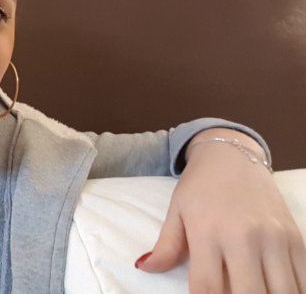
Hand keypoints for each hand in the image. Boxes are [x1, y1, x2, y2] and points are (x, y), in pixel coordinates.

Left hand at [135, 128, 305, 293]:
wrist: (232, 153)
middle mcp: (243, 236)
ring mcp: (273, 238)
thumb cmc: (200, 184)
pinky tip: (278, 291)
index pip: (207, 287)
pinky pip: (303, 279)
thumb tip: (144, 268)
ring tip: (253, 293)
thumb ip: (166, 245)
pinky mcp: (294, 237)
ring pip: (282, 292)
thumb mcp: (177, 210)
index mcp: (207, 231)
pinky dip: (294, 292)